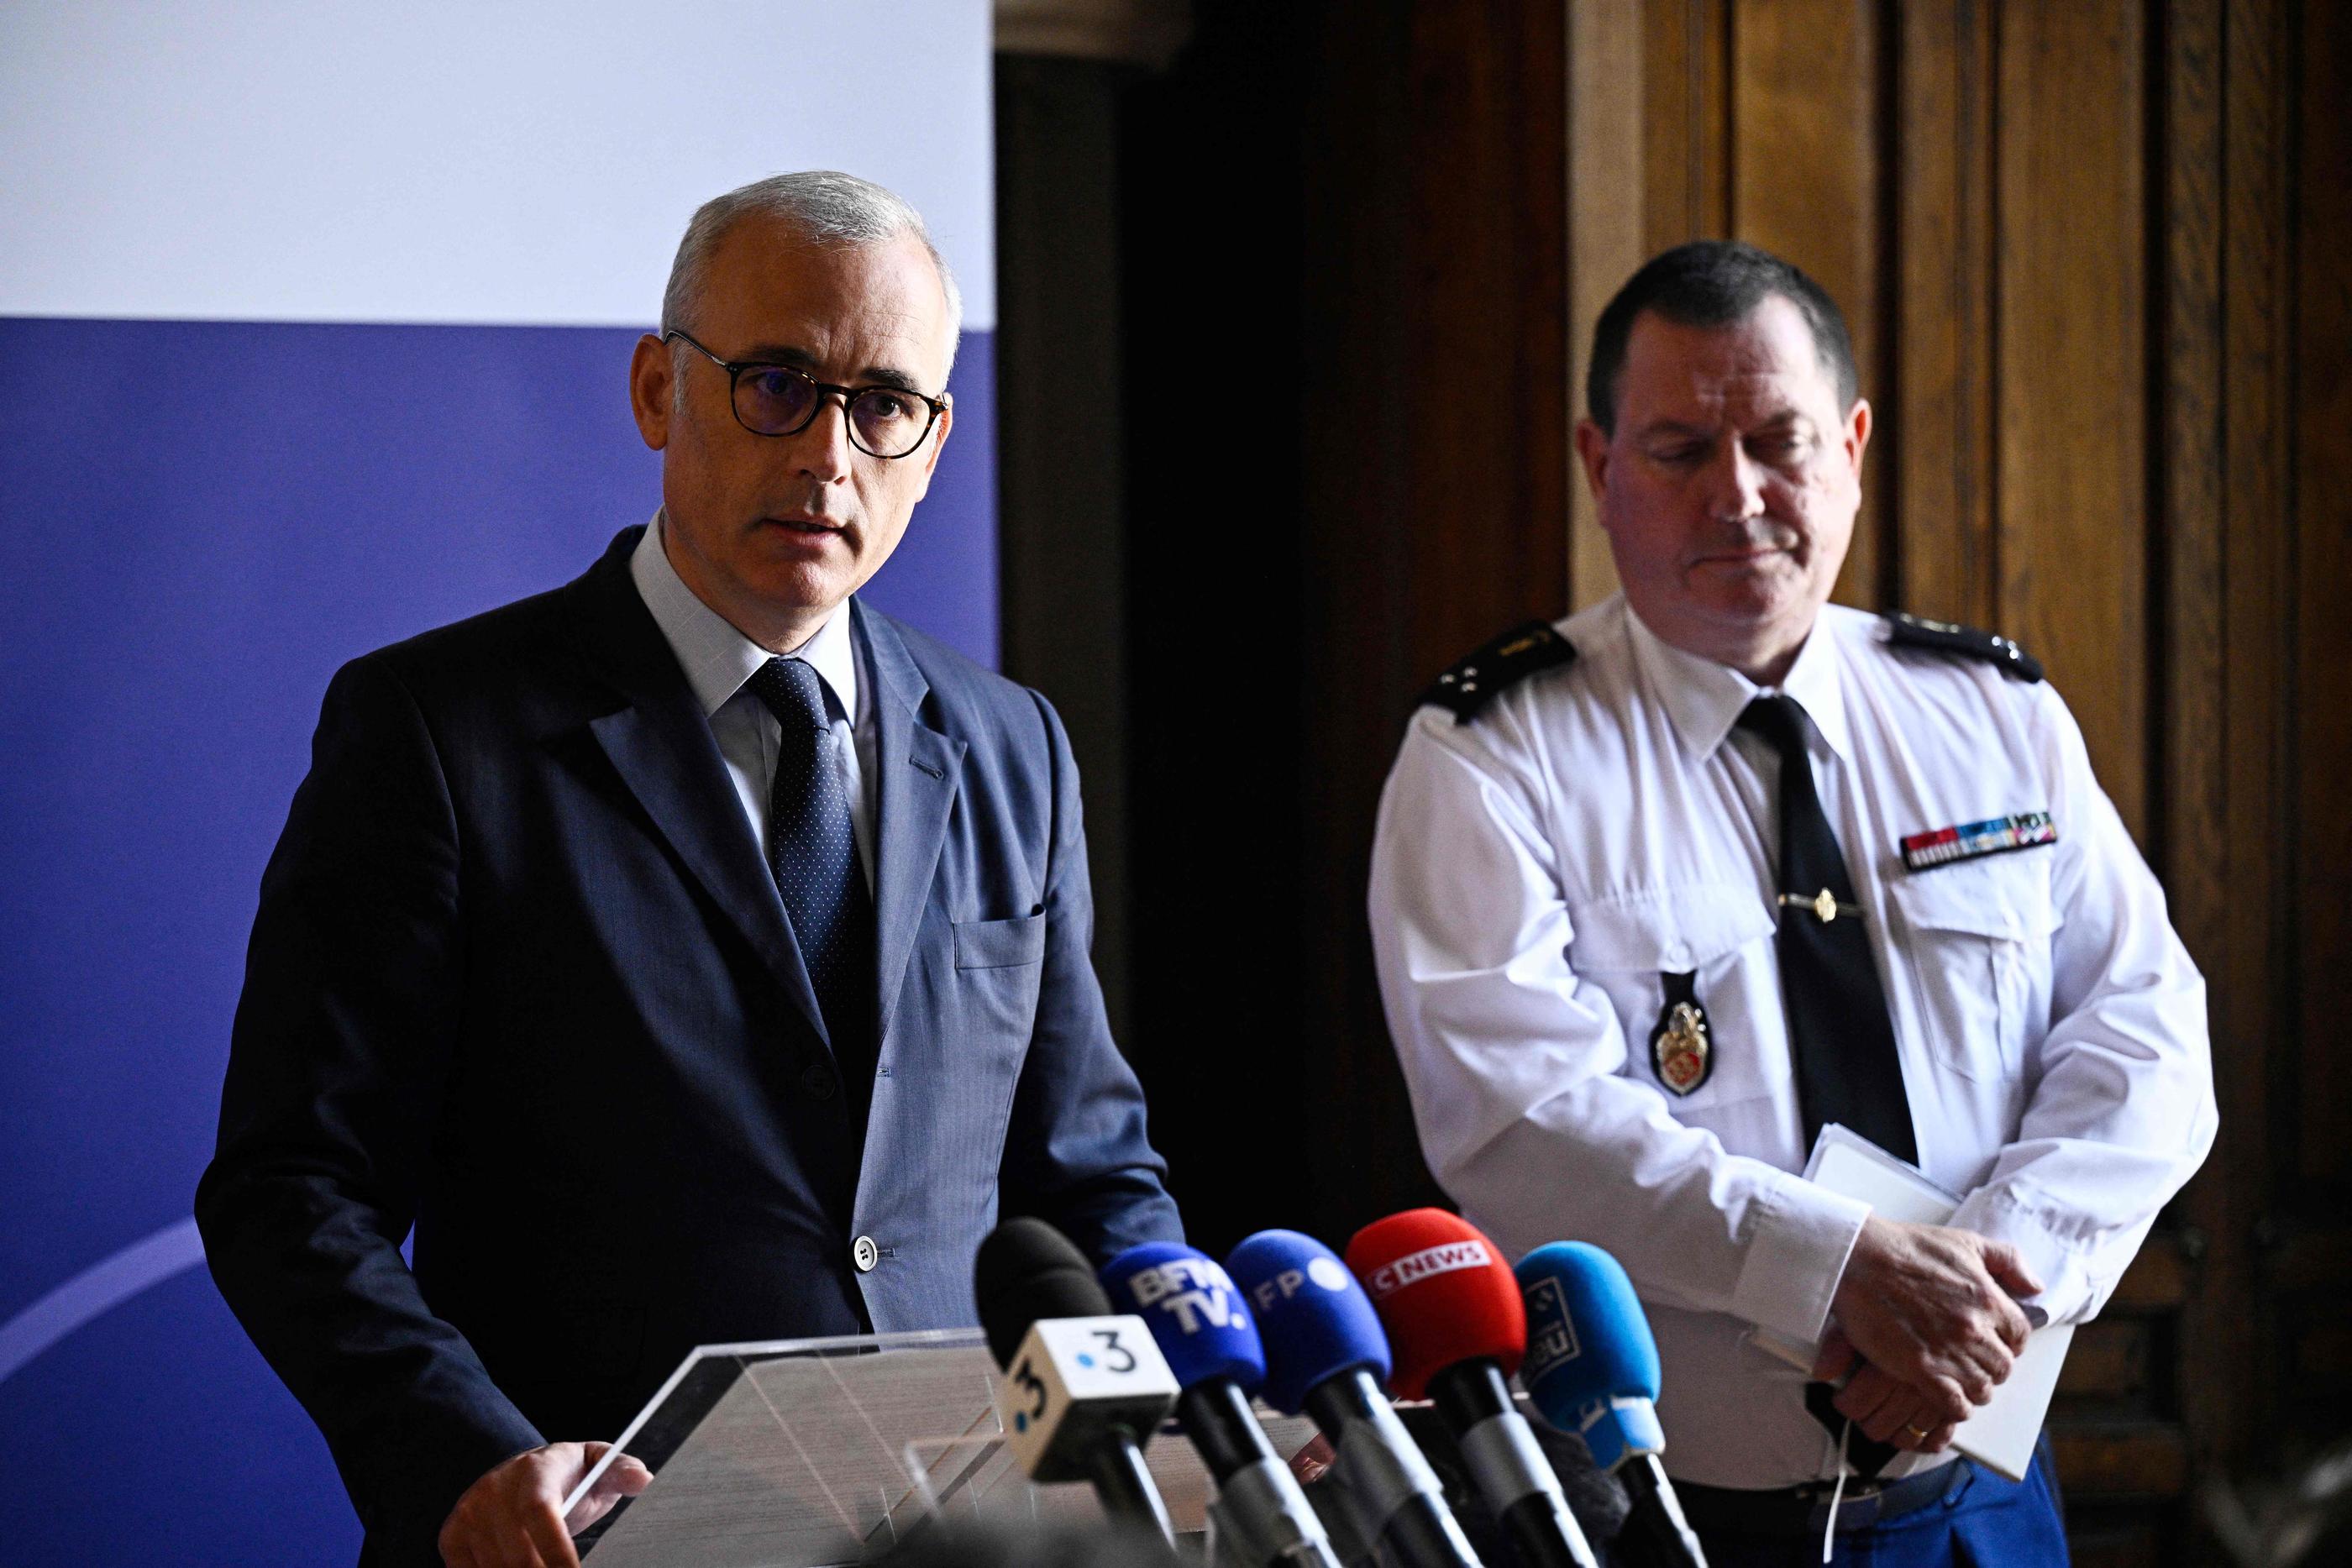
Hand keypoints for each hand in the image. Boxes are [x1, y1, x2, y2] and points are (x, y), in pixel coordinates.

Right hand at [439, 1441, 649, 1567]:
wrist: (522, 1472)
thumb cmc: (570, 1476)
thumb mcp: (598, 1467)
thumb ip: (621, 1471)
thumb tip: (644, 1479)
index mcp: (535, 1470)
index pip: (539, 1512)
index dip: (557, 1551)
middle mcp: (494, 1488)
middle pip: (517, 1554)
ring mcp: (468, 1512)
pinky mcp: (451, 1535)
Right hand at [1818, 1217, 2040, 1430]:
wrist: (1857, 1259)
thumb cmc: (1905, 1247)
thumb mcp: (1965, 1241)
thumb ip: (2008, 1260)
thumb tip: (2034, 1286)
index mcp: (1988, 1298)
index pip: (2020, 1335)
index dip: (2009, 1342)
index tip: (1995, 1342)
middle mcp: (1974, 1329)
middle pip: (2003, 1367)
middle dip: (1991, 1366)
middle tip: (1974, 1362)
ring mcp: (1949, 1352)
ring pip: (1982, 1389)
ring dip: (1974, 1388)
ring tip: (1960, 1381)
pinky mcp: (1922, 1370)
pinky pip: (1955, 1405)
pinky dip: (1955, 1406)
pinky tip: (1946, 1396)